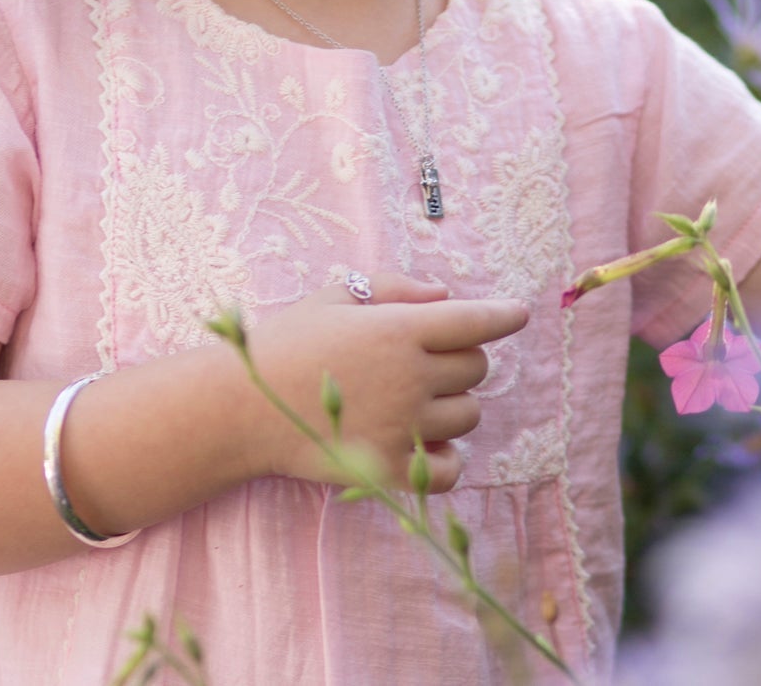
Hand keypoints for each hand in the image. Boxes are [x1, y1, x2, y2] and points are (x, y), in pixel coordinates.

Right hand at [243, 274, 529, 492]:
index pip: (474, 320)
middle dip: (464, 359)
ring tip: (416, 399)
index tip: (519, 313)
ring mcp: (404, 425)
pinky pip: (450, 470)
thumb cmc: (288, 341)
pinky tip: (426, 445)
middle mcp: (410, 376)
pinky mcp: (390, 468)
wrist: (242, 406)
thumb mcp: (337, 296)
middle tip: (430, 358)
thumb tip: (445, 296)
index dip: (503, 315)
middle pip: (476, 368)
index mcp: (399, 328)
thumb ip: (395, 290)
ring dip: (454, 405)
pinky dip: (447, 459)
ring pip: (468, 416)